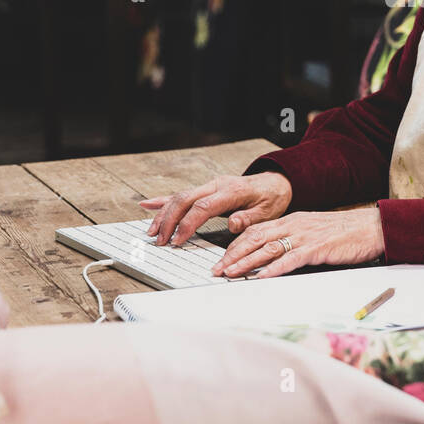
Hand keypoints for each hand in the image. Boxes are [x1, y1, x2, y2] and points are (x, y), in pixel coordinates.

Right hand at [140, 171, 292, 246]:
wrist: (275, 182)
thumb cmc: (271, 198)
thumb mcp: (268, 212)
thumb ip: (249, 218)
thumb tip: (233, 223)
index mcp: (231, 191)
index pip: (203, 207)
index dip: (187, 224)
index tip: (178, 240)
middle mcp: (217, 185)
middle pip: (185, 200)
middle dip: (169, 220)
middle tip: (160, 240)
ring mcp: (210, 186)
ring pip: (180, 197)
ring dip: (163, 214)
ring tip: (152, 232)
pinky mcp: (206, 189)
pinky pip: (182, 194)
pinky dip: (163, 200)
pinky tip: (147, 205)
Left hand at [215, 208, 384, 278]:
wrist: (372, 227)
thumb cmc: (346, 232)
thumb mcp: (314, 231)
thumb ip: (294, 240)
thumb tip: (274, 257)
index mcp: (292, 220)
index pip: (256, 230)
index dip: (236, 245)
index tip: (222, 259)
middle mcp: (294, 225)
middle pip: (255, 237)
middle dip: (233, 254)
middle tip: (217, 269)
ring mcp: (305, 236)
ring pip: (267, 248)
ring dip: (246, 262)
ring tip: (230, 273)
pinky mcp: (317, 248)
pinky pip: (290, 258)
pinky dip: (274, 269)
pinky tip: (262, 277)